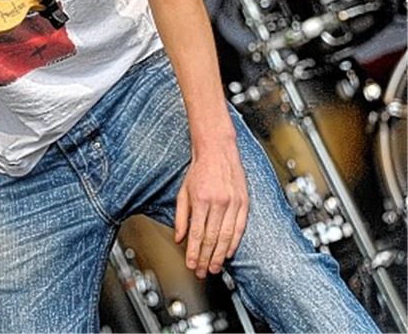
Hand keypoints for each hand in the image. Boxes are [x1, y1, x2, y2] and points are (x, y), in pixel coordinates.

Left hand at [174, 137, 248, 278]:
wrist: (218, 150)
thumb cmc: (199, 170)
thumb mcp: (183, 191)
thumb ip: (181, 216)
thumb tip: (178, 238)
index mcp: (201, 199)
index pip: (196, 233)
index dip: (193, 252)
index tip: (191, 264)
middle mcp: (218, 202)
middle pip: (211, 238)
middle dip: (205, 258)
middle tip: (202, 272)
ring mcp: (233, 202)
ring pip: (226, 236)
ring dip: (219, 255)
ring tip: (214, 268)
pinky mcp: (244, 202)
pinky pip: (240, 228)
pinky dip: (234, 243)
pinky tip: (228, 253)